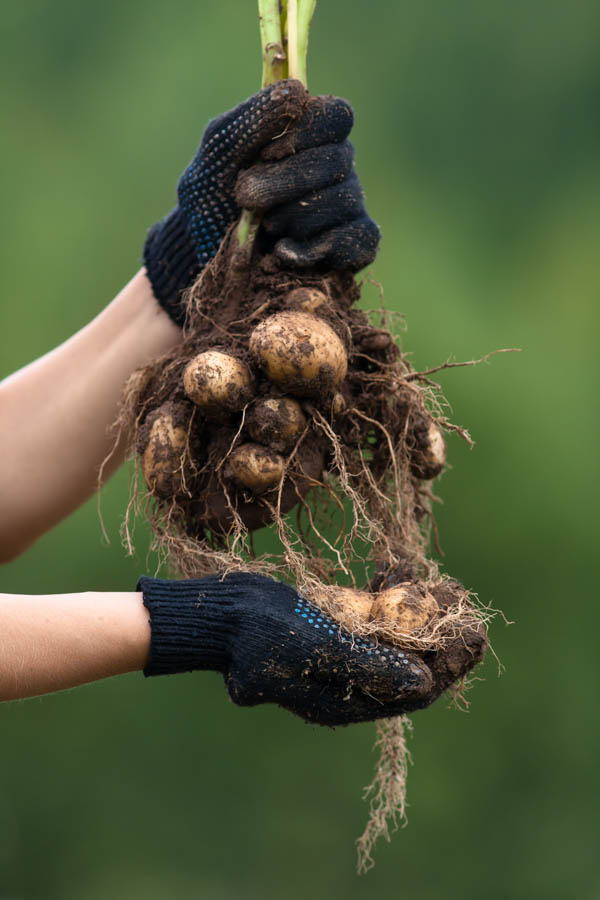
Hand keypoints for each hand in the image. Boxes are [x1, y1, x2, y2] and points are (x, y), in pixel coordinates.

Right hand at [139, 572, 484, 726]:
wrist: (216, 612)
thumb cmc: (258, 633)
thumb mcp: (314, 649)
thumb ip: (369, 667)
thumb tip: (426, 685)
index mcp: (345, 700)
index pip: (414, 690)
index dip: (450, 663)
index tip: (476, 632)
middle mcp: (347, 680)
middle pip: (409, 661)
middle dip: (439, 632)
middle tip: (463, 599)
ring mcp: (337, 651)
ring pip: (392, 635)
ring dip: (418, 609)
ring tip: (441, 582)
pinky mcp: (327, 625)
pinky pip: (368, 613)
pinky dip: (386, 592)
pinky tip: (397, 565)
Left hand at [143, 79, 379, 326]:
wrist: (205, 259)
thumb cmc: (211, 199)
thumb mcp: (218, 152)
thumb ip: (251, 119)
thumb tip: (297, 90)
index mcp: (309, 135)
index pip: (336, 116)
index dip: (305, 133)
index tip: (266, 154)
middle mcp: (336, 168)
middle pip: (338, 160)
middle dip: (285, 183)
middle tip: (246, 198)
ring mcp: (348, 208)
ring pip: (345, 200)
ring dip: (295, 217)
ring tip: (266, 229)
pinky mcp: (354, 248)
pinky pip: (360, 239)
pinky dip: (319, 248)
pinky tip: (285, 254)